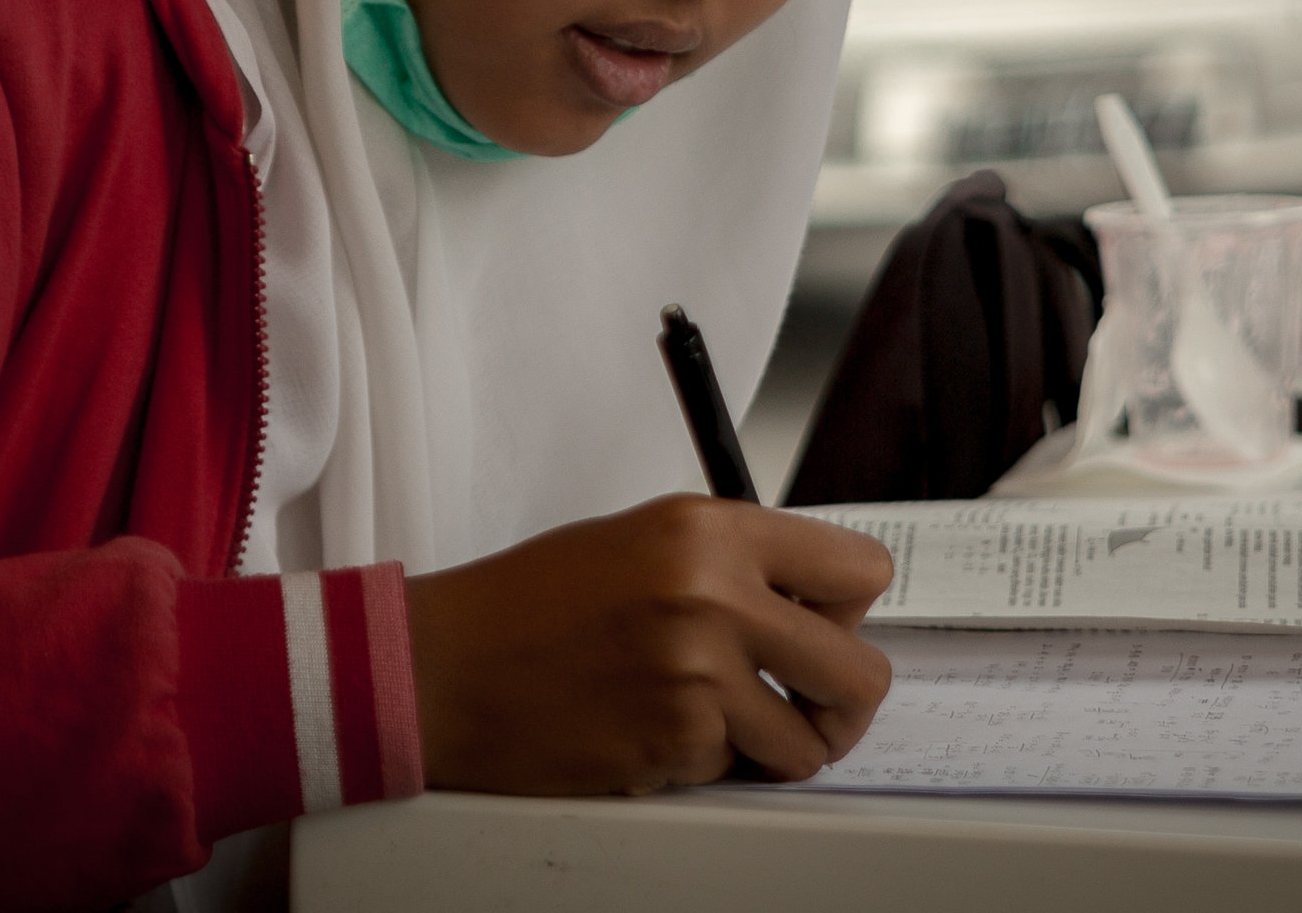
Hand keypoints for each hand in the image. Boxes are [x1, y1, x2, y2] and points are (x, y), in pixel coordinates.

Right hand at [402, 495, 894, 795]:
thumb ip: (732, 560)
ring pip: (809, 741)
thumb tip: (813, 602)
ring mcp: (697, 676)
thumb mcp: (640, 539)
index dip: (849, 609)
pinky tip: (659, 732)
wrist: (441, 667)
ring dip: (778, 744)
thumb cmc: (527, 605)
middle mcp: (714, 596)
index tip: (827, 626)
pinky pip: (736, 769)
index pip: (859, 570)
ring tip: (726, 725)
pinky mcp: (673, 744)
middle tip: (805, 701)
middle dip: (839, 699)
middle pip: (860, 671)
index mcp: (709, 531)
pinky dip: (709, 764)